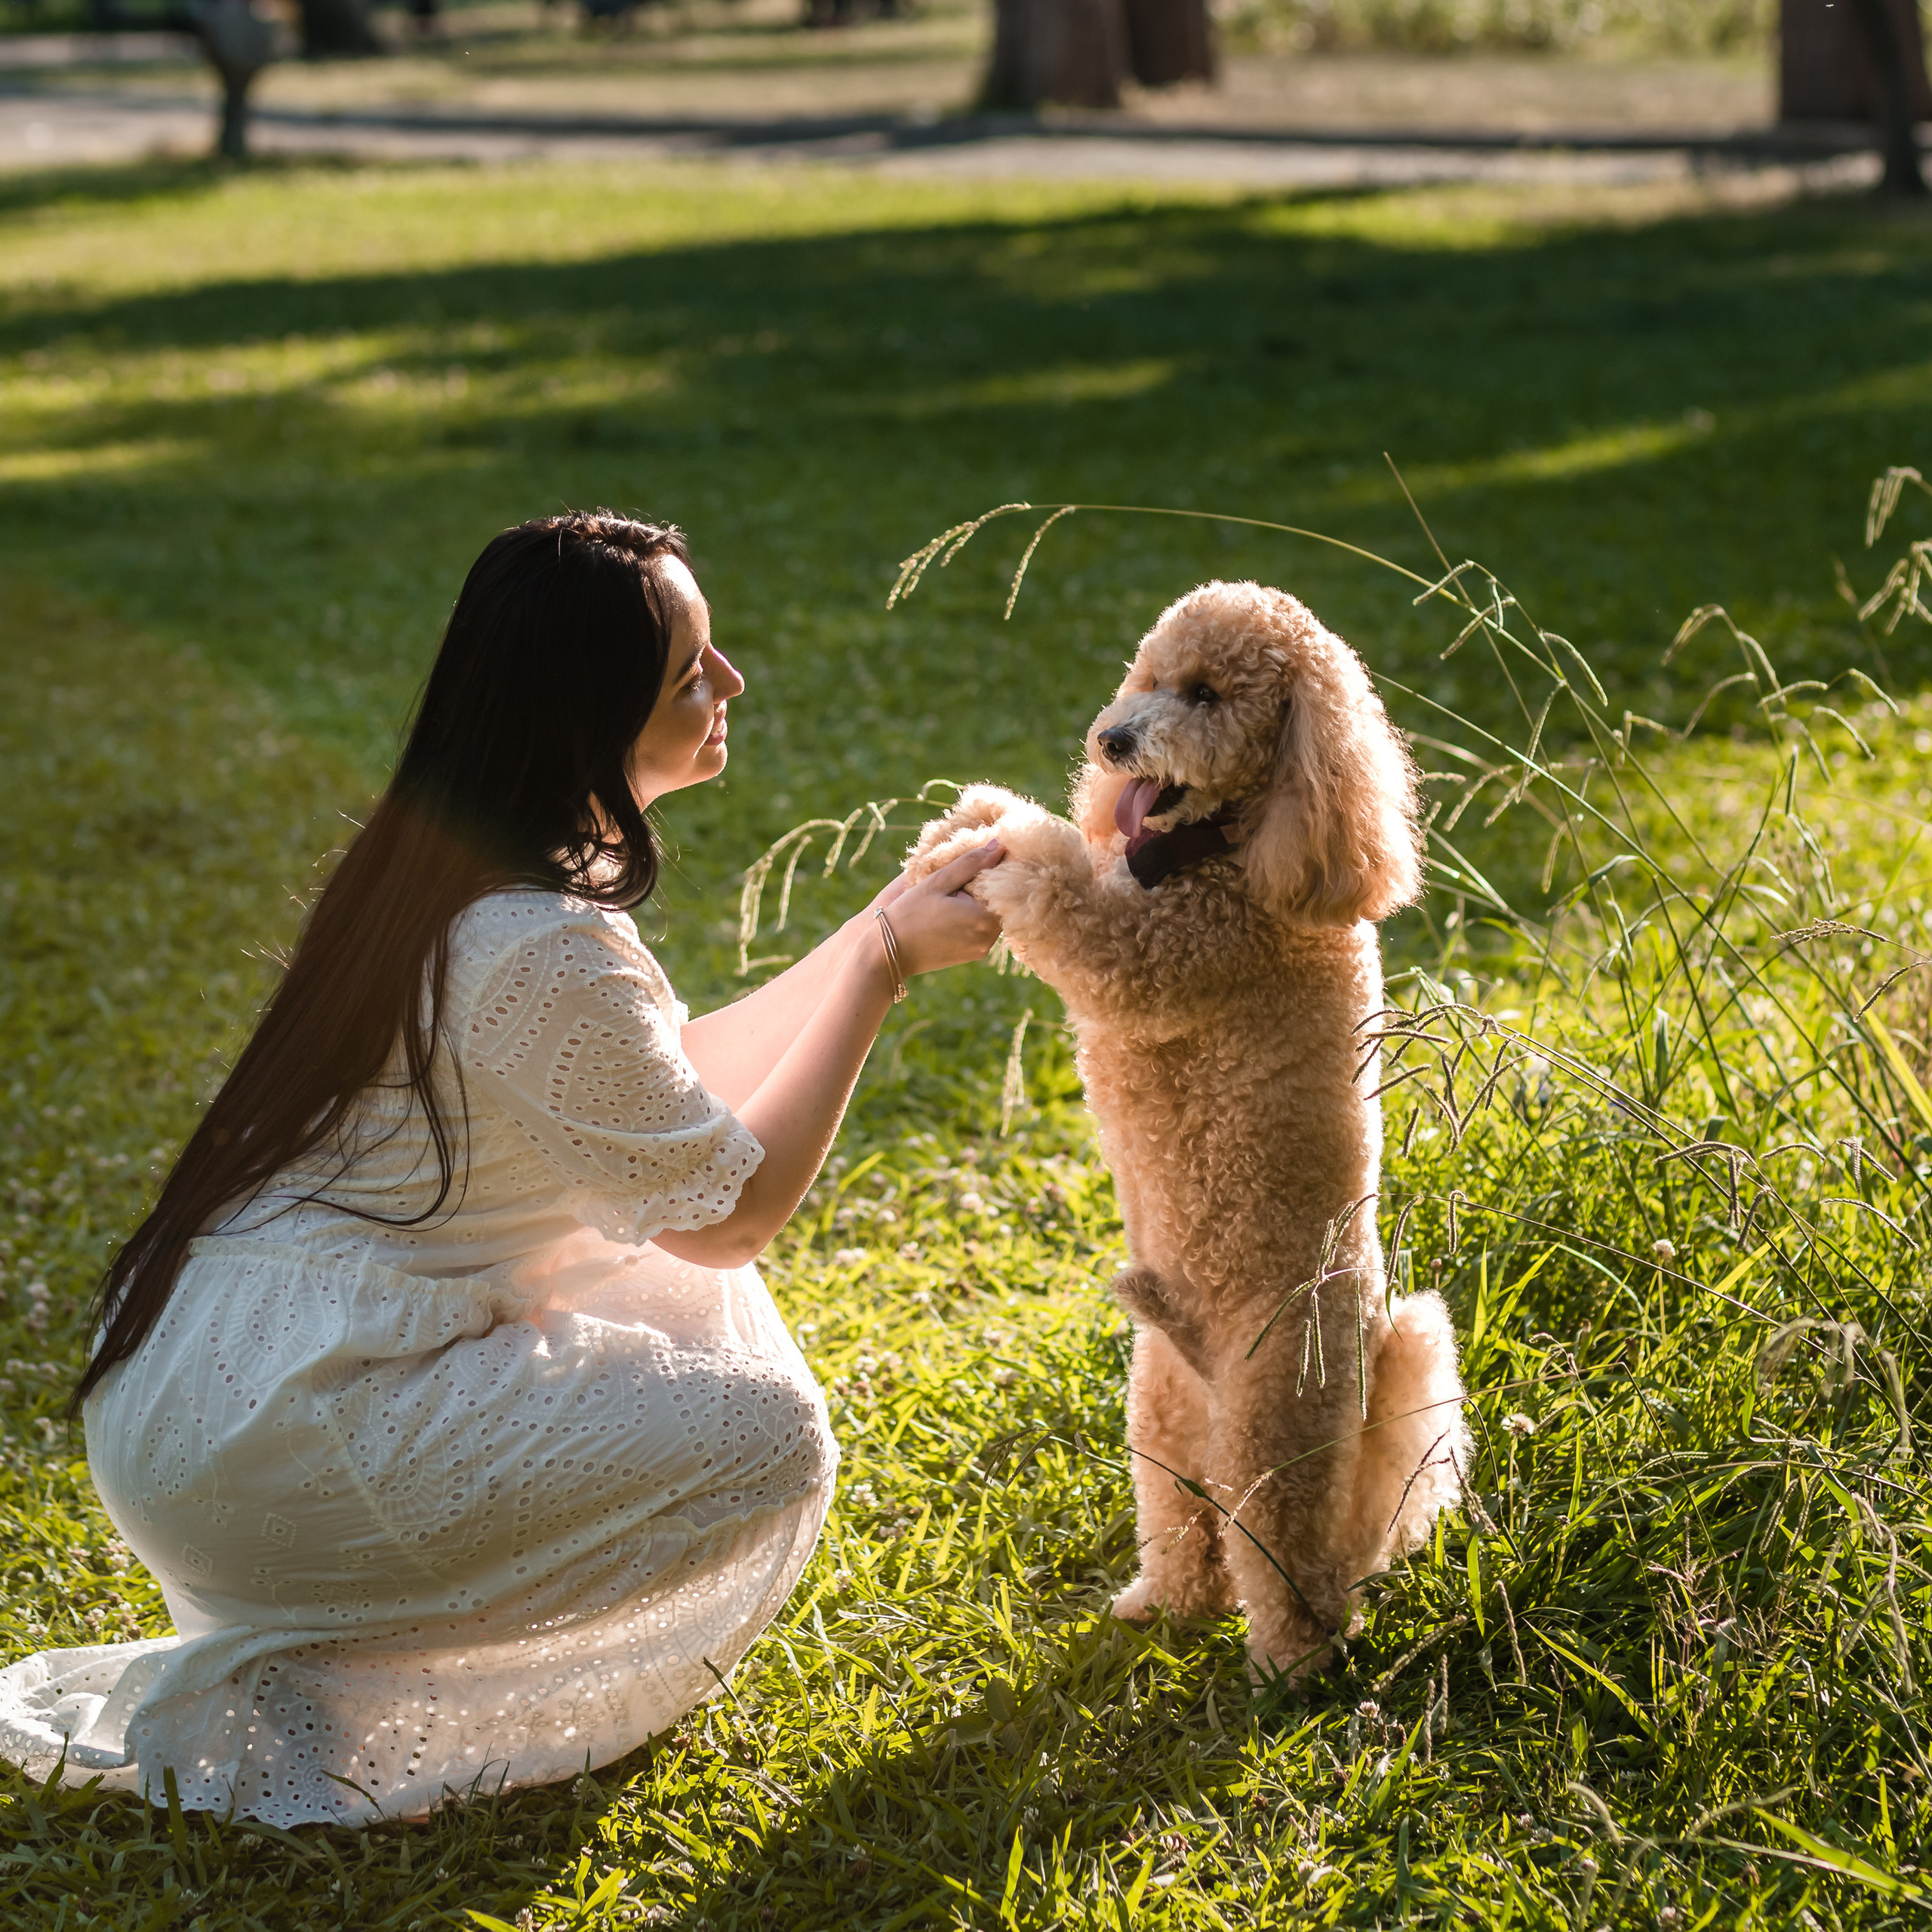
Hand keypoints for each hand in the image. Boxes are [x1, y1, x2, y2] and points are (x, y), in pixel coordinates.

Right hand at [876, 841, 1003, 977]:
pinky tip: (950, 913)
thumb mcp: (938, 882)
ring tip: (950, 897)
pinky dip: (972, 917)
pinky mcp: (975, 954)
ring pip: (990, 914)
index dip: (986, 869)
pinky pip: (981, 928)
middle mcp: (990, 936)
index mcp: (984, 917)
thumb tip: (1000, 845)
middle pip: (998, 900)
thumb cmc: (910, 913)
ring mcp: (983, 947)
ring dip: (977, 902)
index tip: (965, 868)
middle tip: (954, 882)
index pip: (1001, 883)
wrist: (890, 951)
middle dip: (983, 887)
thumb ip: (970, 863)